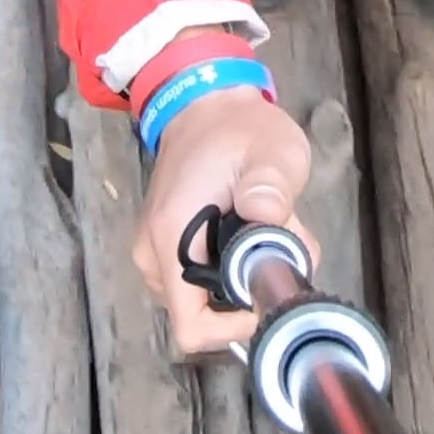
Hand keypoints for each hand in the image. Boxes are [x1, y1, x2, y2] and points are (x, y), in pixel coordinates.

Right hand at [132, 92, 313, 356]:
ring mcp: (158, 251)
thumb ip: (270, 185)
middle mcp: (155, 253)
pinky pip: (203, 278)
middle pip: (204, 314)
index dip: (234, 329)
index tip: (266, 295)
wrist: (206, 104)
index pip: (191, 327)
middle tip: (278, 242)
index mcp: (172, 237)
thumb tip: (267, 217)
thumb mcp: (271, 151)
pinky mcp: (168, 246)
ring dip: (244, 275)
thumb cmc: (238, 128)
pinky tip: (253, 228)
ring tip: (268, 227)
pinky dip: (234, 264)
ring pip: (208, 298)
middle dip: (247, 290)